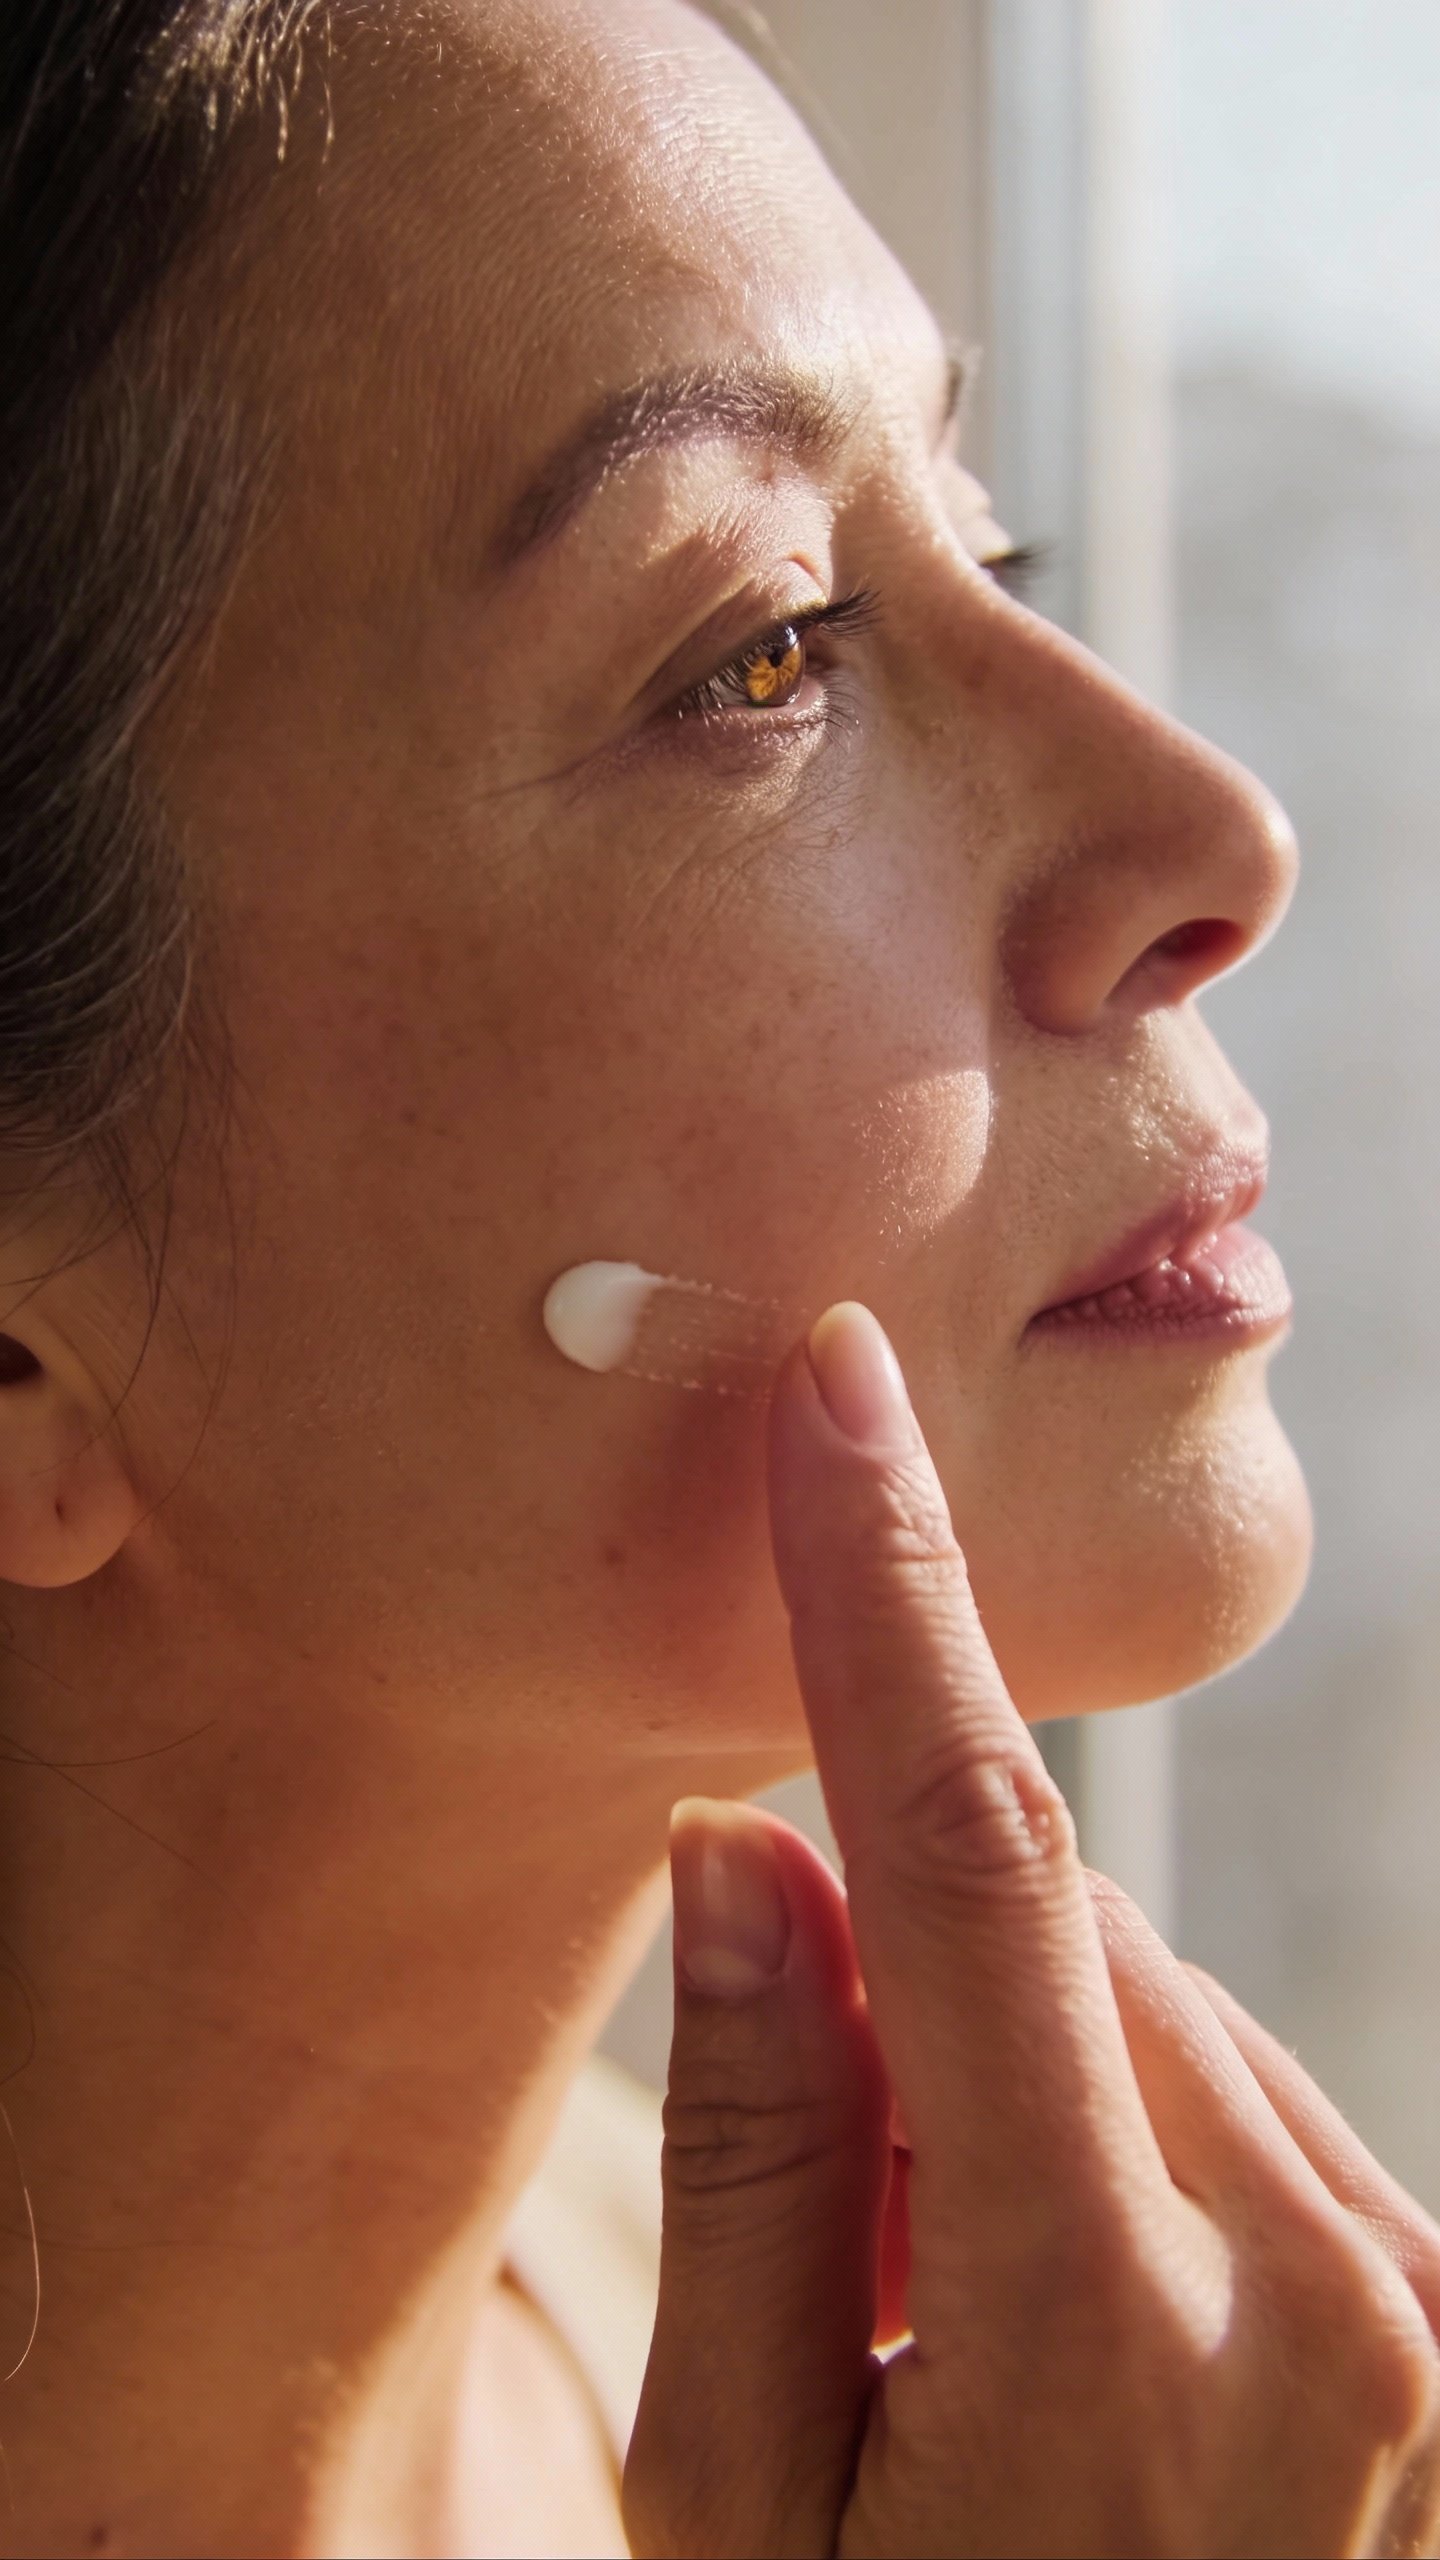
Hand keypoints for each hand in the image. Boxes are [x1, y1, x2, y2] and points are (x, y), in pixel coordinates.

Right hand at [624, 1302, 1439, 2558]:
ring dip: (1026, 2091)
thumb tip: (746, 1848)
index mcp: (1103, 2331)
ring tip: (963, 2339)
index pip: (961, 1868)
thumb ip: (748, 2154)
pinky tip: (1091, 2345)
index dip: (877, 1602)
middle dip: (911, 1986)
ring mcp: (1418, 2309)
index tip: (835, 1394)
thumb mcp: (737, 2511)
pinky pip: (1247, 2115)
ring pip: (1154, 2023)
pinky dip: (1135, 2154)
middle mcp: (1321, 2288)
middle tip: (834, 2227)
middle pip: (1056, 1948)